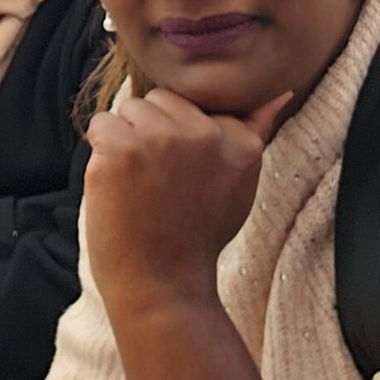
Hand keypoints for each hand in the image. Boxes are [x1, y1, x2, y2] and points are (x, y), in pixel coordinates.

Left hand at [83, 88, 288, 314]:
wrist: (163, 286)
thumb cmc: (196, 237)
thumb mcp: (240, 185)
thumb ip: (254, 134)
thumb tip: (281, 94)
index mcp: (239, 140)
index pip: (191, 107)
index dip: (178, 142)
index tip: (182, 180)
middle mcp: (204, 133)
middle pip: (158, 101)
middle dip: (151, 133)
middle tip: (157, 183)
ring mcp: (161, 138)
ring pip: (127, 109)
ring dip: (123, 140)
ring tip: (138, 185)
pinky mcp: (121, 147)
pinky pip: (100, 124)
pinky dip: (99, 153)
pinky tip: (116, 185)